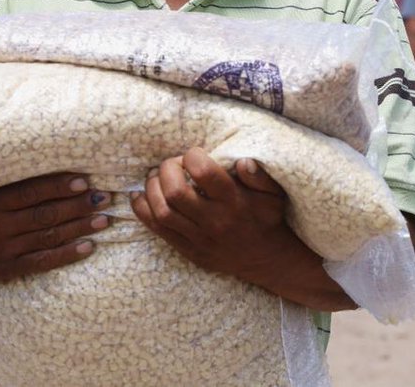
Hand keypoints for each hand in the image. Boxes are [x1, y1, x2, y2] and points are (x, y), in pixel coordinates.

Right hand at [0, 173, 110, 284]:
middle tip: (105, 196)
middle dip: (78, 205)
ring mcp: (0, 250)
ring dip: (79, 228)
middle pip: (44, 214)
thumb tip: (35, 149)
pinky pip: (41, 262)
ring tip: (105, 218)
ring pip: (47, 237)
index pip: (29, 191)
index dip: (58, 185)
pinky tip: (88, 247)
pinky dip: (66, 254)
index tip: (83, 179)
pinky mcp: (4, 270)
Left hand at [131, 148, 295, 285]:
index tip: (194, 154)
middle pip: (175, 192)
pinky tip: (141, 197)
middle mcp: (214, 221)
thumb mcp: (273, 193)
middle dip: (166, 170)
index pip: (203, 173)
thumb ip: (259, 176)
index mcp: (234, 202)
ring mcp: (199, 238)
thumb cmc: (267, 218)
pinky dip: (143, 210)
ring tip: (156, 177)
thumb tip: (243, 161)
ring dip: (152, 189)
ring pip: (162, 211)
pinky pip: (158, 230)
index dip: (192, 156)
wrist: (266, 259)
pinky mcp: (188, 250)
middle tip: (172, 164)